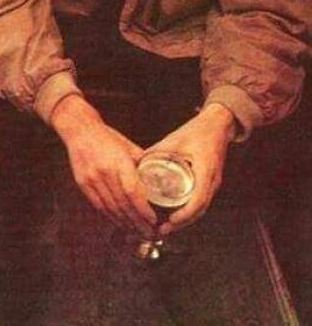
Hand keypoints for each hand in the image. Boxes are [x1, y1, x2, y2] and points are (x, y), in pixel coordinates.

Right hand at [51, 95, 152, 235]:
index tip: (153, 220)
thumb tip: (159, 179)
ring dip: (126, 223)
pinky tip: (121, 223)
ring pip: (111, 208)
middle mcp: (104, 171)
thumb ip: (141, 164)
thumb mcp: (128, 146)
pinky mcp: (83, 183)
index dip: (143, 209)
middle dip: (138, 222)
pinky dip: (112, 217)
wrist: (80, 129)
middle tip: (151, 233)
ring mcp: (91, 178)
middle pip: (123, 204)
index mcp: (119, 161)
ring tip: (138, 232)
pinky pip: (99, 206)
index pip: (133, 191)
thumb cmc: (107, 137)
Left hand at [147, 103, 235, 235]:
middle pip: (200, 210)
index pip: (199, 199)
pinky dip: (189, 212)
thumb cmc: (198, 130)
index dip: (185, 213)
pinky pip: (201, 203)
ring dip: (185, 220)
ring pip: (201, 209)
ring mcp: (214, 184)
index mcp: (206, 169)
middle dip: (181, 223)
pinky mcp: (210, 184)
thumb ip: (157, 152)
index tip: (171, 221)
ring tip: (166, 228)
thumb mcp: (175, 139)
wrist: (218, 125)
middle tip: (162, 230)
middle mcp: (213, 181)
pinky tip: (176, 216)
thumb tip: (138, 164)